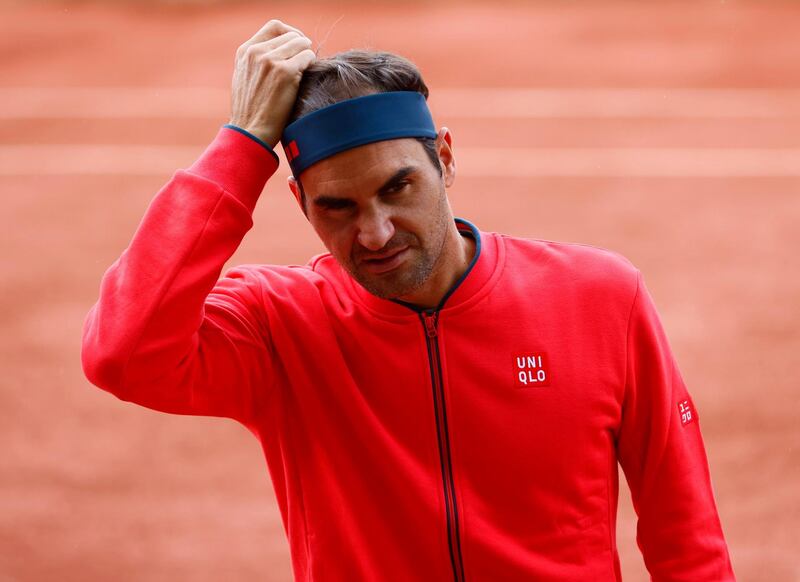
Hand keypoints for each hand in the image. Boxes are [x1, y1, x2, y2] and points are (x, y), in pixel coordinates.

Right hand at [229, 20, 315, 147]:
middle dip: (302, 46)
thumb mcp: (245, 79)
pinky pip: (307, 57)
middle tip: (306, 61)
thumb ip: (257, 62)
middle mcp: (256, 52)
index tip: (297, 46)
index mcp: (245, 51)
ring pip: (301, 43)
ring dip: (308, 54)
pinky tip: (308, 76)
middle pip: (290, 34)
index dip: (291, 33)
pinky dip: (312, 63)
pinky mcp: (285, 72)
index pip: (274, 26)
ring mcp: (270, 61)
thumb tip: (281, 53)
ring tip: (307, 69)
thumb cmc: (251, 112)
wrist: (250, 132)